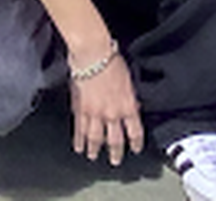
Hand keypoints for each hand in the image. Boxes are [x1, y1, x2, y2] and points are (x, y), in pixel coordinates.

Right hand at [66, 42, 145, 163]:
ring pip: (96, 138)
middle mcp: (112, 114)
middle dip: (116, 152)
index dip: (136, 143)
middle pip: (115, 140)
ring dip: (95, 149)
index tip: (135, 148)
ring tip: (93, 156)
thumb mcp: (128, 80)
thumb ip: (130, 97)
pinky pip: (80, 129)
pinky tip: (78, 146)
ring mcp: (95, 113)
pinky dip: (79, 139)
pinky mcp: (80, 109)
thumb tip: (132, 105)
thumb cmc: (110, 60)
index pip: (135, 131)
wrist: (92, 54)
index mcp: (128, 106)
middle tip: (115, 160)